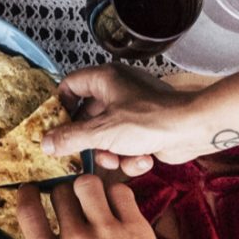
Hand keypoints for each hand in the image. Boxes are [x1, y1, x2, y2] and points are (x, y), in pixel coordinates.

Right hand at [17, 177, 175, 238]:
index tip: (30, 190)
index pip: (28, 211)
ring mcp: (105, 232)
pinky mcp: (134, 227)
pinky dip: (115, 195)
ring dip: (87, 188)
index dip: (27, 194)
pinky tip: (115, 207)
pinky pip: (119, 191)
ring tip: (92, 199)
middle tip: (70, 203)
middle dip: (62, 194)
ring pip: (87, 183)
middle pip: (59, 192)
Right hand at [41, 65, 205, 174]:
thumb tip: (45, 143)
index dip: (59, 105)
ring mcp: (133, 110)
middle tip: (80, 155)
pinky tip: (142, 159)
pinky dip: (131, 156)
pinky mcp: (146, 129)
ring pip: (106, 136)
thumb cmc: (151, 120)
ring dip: (110, 153)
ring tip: (118, 159)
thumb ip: (69, 138)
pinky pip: (126, 144)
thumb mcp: (101, 132)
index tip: (53, 127)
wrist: (193, 129)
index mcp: (105, 79)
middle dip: (87, 141)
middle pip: (86, 117)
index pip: (70, 85)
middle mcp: (118, 90)